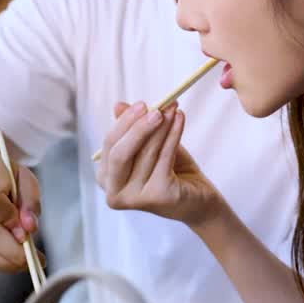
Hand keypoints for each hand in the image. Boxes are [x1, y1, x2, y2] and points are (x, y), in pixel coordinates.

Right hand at [0, 150, 41, 271]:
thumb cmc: (6, 178)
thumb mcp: (25, 178)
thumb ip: (31, 201)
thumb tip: (29, 228)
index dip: (10, 220)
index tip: (28, 230)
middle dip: (14, 252)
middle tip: (35, 258)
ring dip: (8, 262)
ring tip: (27, 262)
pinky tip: (12, 260)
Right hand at [96, 101, 222, 228]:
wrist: (197, 199)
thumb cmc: (170, 170)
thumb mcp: (149, 145)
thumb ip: (133, 128)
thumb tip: (119, 105)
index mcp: (106, 177)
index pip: (109, 145)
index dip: (124, 122)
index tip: (142, 104)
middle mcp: (114, 192)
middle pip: (120, 153)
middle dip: (138, 127)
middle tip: (156, 108)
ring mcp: (134, 198)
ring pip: (146, 153)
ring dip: (162, 126)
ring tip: (173, 108)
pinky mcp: (157, 196)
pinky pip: (165, 157)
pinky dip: (174, 134)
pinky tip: (180, 119)